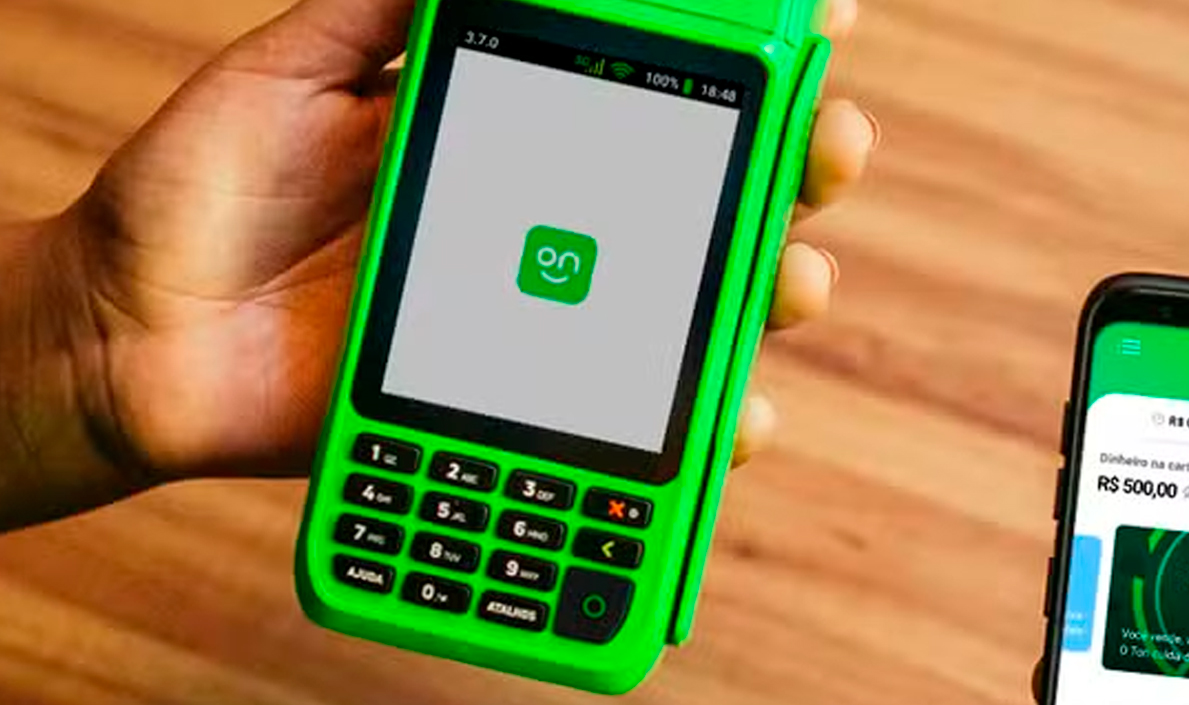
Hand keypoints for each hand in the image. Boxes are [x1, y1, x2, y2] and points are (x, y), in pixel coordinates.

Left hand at [0, 0, 874, 529]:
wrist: (123, 331)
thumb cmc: (198, 194)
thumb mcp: (292, 72)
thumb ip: (381, 5)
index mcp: (507, 135)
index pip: (650, 91)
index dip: (738, 61)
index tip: (814, 22)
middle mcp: (543, 224)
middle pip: (704, 199)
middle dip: (794, 171)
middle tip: (831, 144)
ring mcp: (537, 319)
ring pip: (691, 309)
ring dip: (771, 292)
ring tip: (795, 277)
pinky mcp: (511, 404)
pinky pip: (626, 419)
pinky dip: (698, 429)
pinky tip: (734, 415)